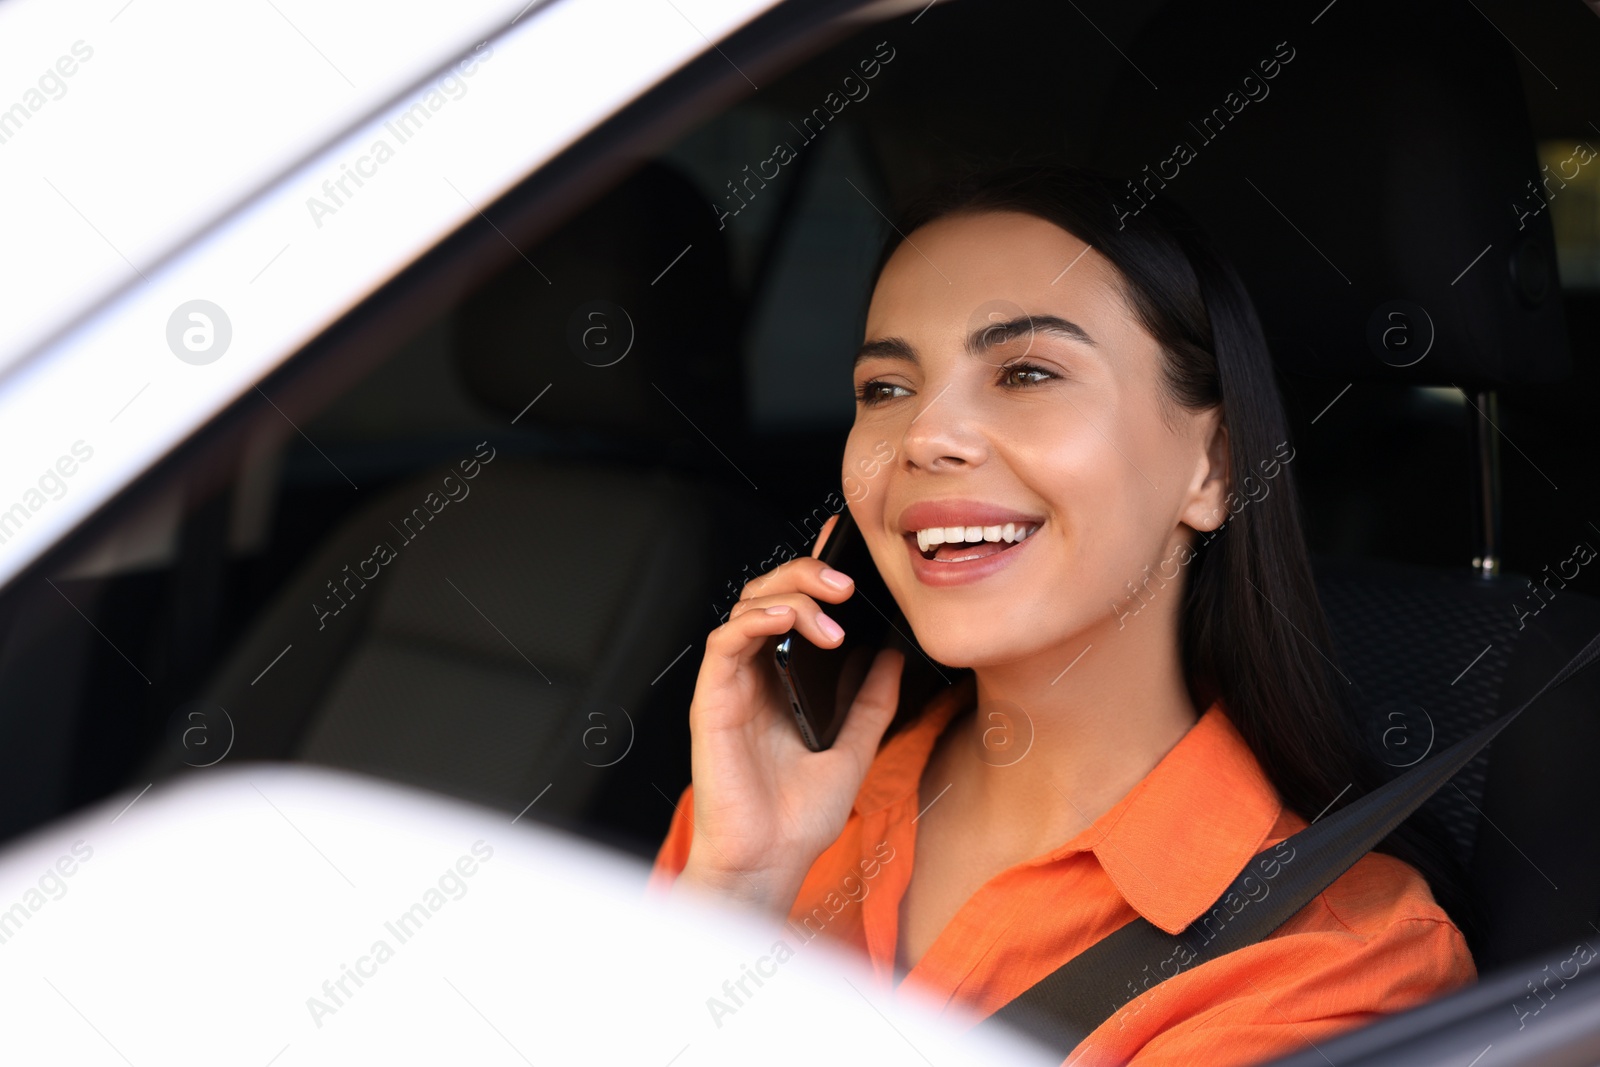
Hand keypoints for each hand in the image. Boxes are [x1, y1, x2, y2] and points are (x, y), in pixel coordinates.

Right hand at [674, 513, 904, 912]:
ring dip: (790, 595)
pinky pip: (725, 641)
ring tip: (830, 614)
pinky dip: (755, 619)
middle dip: (808, 574)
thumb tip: (895, 654)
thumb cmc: (798, 817)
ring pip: (748, 605)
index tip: (848, 544)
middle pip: (770, 593)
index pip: (796, 606)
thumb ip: (872, 699)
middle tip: (848, 584)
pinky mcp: (713, 699)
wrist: (771, 863)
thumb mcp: (856, 746)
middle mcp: (756, 674)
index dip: (815, 568)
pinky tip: (787, 621)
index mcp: (784, 679)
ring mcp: (732, 685)